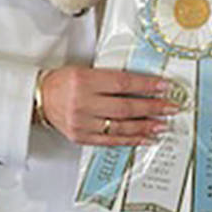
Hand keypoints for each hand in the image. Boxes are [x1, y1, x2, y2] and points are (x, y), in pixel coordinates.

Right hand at [39, 65, 179, 145]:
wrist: (40, 97)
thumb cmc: (63, 82)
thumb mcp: (85, 71)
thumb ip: (111, 78)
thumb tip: (143, 86)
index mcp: (83, 80)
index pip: (123, 83)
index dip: (147, 85)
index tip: (165, 87)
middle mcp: (82, 102)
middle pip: (125, 107)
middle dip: (152, 108)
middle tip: (170, 107)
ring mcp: (81, 123)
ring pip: (120, 127)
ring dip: (145, 126)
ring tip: (162, 124)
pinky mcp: (81, 137)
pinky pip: (110, 140)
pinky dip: (130, 139)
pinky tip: (145, 137)